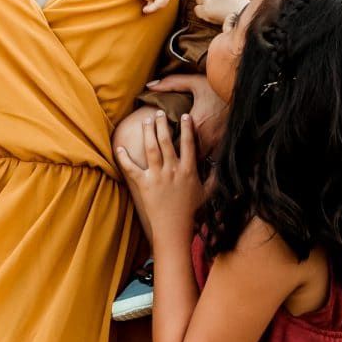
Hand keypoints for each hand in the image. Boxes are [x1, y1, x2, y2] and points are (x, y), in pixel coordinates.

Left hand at [119, 107, 203, 239]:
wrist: (174, 228)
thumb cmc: (192, 212)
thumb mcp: (207, 194)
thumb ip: (214, 178)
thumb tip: (221, 167)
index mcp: (189, 171)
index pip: (189, 144)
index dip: (187, 128)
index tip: (185, 116)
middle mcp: (173, 170)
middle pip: (166, 141)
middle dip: (162, 124)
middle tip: (158, 113)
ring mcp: (157, 176)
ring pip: (151, 149)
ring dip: (148, 133)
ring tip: (145, 121)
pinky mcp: (144, 185)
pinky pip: (132, 168)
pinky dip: (124, 158)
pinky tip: (120, 148)